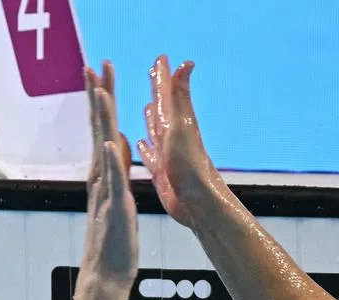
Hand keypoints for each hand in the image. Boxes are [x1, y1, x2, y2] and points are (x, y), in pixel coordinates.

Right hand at [82, 62, 137, 284]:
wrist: (107, 272)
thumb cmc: (114, 240)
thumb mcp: (118, 196)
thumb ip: (115, 169)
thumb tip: (115, 144)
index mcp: (104, 174)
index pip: (103, 128)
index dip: (102, 100)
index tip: (100, 73)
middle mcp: (101, 177)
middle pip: (99, 128)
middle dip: (98, 95)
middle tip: (95, 65)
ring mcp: (106, 190)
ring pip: (102, 146)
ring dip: (101, 118)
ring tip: (99, 89)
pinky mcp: (115, 205)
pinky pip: (112, 179)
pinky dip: (110, 159)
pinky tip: (109, 141)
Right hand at [137, 55, 229, 230]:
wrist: (197, 203)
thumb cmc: (190, 164)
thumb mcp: (181, 125)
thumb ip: (178, 96)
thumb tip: (187, 63)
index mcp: (176, 121)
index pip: (167, 92)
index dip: (162, 75)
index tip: (161, 58)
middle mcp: (172, 135)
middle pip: (162, 107)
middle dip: (157, 90)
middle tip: (154, 73)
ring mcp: (167, 154)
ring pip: (156, 131)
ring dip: (151, 118)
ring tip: (147, 107)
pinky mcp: (162, 172)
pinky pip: (151, 155)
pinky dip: (145, 148)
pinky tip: (141, 144)